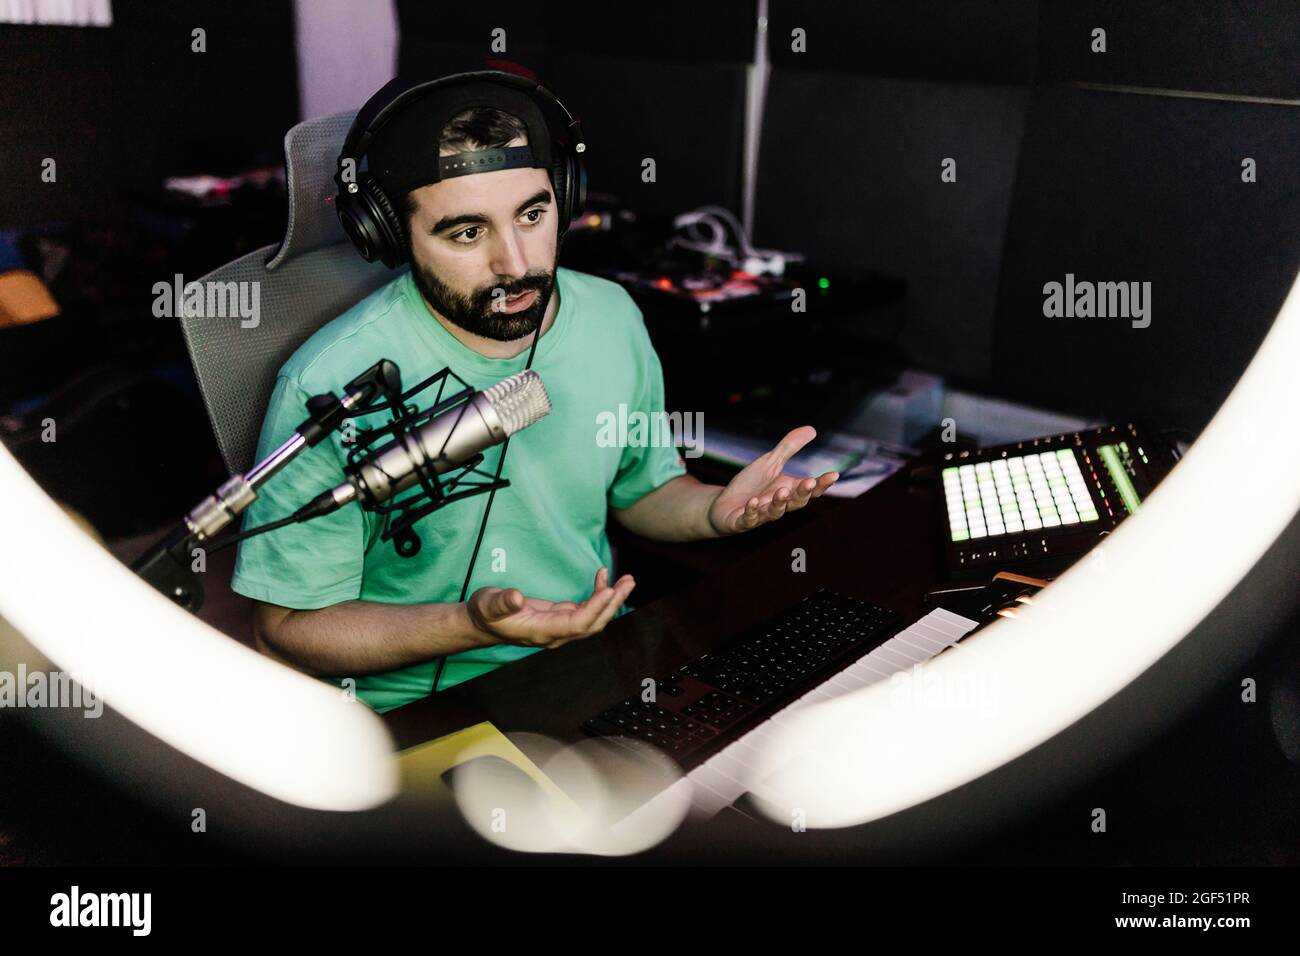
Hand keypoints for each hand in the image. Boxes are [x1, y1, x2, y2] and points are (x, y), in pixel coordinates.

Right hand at [466, 566, 635, 649]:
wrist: (480, 624)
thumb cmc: (484, 614)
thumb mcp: (488, 604)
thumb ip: (502, 602)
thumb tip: (516, 597)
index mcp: (541, 632)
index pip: (576, 624)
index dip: (594, 609)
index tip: (608, 590)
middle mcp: (555, 633)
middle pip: (592, 624)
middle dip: (612, 604)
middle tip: (628, 582)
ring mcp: (559, 627)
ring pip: (593, 618)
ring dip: (611, 600)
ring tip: (626, 581)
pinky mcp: (560, 618)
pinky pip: (586, 611)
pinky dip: (598, 596)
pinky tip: (602, 579)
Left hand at [706, 425, 838, 534]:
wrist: (723, 505)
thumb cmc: (750, 485)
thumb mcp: (770, 462)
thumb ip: (789, 448)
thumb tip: (813, 429)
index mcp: (788, 491)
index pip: (809, 489)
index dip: (822, 484)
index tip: (834, 474)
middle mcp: (778, 505)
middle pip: (796, 502)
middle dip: (803, 493)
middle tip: (810, 482)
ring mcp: (760, 515)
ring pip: (774, 512)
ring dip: (780, 502)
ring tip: (783, 490)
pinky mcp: (741, 521)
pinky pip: (749, 519)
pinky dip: (752, 512)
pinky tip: (753, 502)